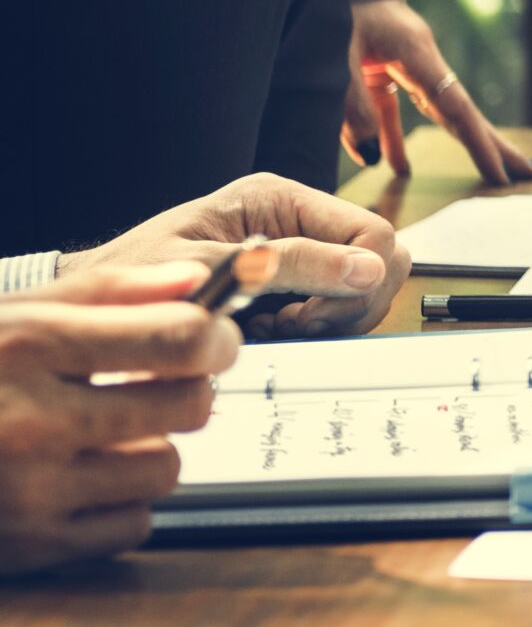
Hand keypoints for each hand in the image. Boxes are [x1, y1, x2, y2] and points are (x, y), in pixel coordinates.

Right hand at [0, 261, 234, 575]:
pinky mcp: (32, 545)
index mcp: (29, 347)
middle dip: (189, 388)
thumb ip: (109, 290)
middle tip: (164, 382)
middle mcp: (32, 421)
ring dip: (153, 449)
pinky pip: (134, 525)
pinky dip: (122, 504)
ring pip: (166, 468)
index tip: (216, 337)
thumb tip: (200, 280)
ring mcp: (31, 490)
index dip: (216, 335)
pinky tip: (85, 478)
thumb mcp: (12, 314)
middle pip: (188, 404)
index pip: (178, 338)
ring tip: (108, 433)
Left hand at [58, 174, 410, 339]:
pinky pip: (337, 306)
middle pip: (382, 259)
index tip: (307, 315)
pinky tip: (270, 332)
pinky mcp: (293, 282)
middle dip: (350, 302)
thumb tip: (368, 268)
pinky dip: (314, 328)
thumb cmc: (135, 278)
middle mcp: (298, 219)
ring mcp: (299, 250)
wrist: (97, 306)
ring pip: (367, 286)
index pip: (373, 233)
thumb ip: (290, 264)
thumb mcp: (210, 268)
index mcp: (281, 199)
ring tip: (275, 329)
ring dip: (331, 318)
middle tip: (294, 325)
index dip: (358, 281)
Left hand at [345, 0, 531, 186]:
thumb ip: (351, 106)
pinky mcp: (384, 69)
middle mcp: (422, 61)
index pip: (456, 106)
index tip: (501, 175)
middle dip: (495, 144)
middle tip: (531, 175)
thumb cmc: (337, 7)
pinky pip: (397, 110)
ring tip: (488, 174)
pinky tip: (398, 164)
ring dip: (461, 143)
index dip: (478, 143)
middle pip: (464, 111)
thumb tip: (371, 156)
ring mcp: (406, 65)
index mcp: (417, 53)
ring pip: (441, 111)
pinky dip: (397, 138)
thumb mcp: (336, 55)